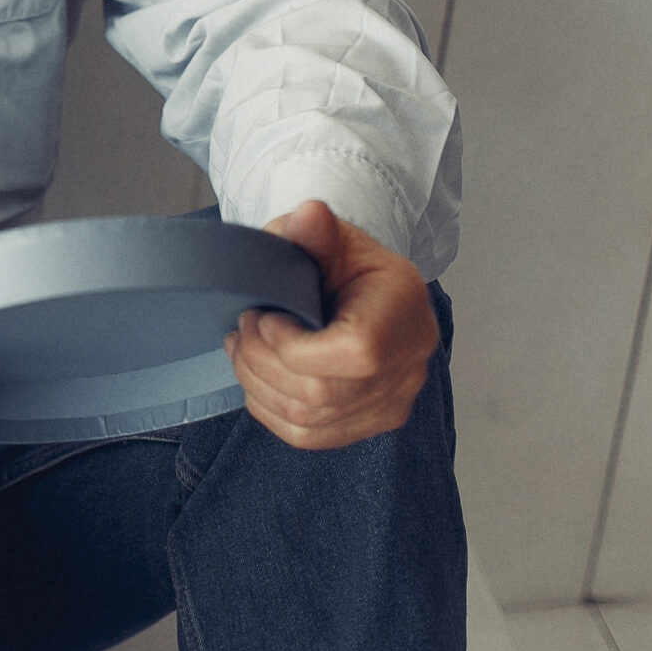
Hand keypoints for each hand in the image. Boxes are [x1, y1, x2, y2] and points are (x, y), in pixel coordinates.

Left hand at [225, 200, 437, 449]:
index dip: (296, 346)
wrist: (360, 290)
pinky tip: (257, 378)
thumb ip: (314, 231)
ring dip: (258, 385)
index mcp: (404, 307)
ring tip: (242, 347)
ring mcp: (394, 399)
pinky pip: (311, 437)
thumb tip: (310, 214)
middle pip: (325, 394)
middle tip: (243, 328)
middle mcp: (410, 361)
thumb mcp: (328, 237)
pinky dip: (271, 410)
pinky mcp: (373, 422)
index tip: (266, 317)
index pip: (356, 353)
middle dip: (262, 362)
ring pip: (311, 419)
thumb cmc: (341, 262)